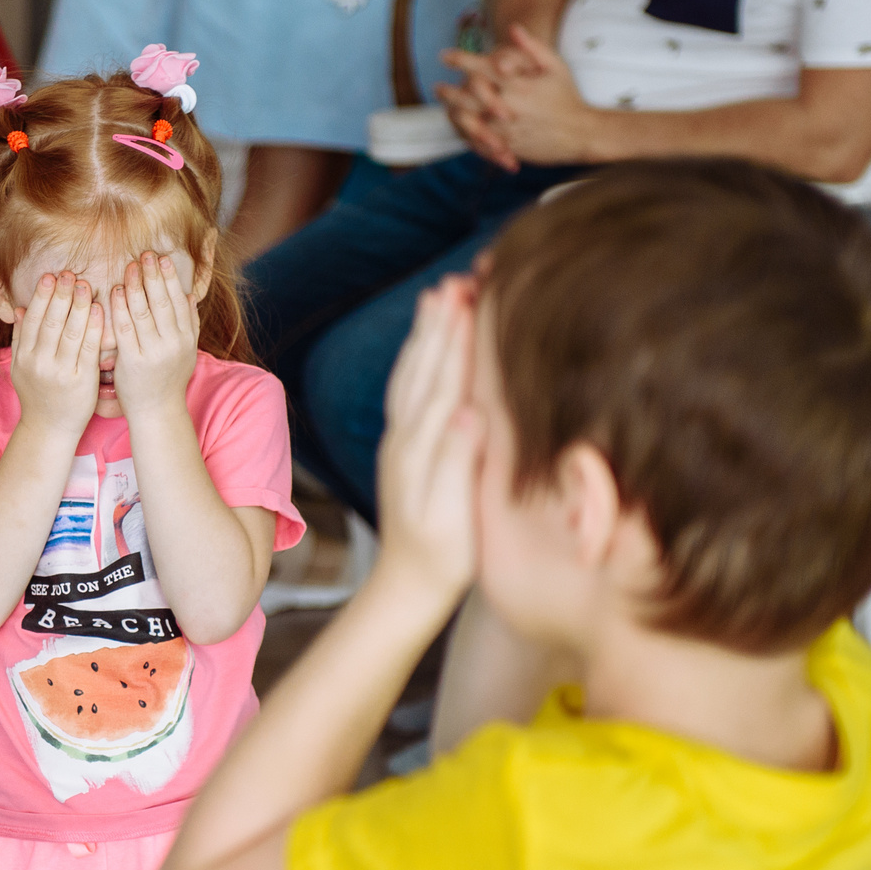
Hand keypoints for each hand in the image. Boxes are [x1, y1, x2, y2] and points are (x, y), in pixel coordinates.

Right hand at [7, 271, 104, 441]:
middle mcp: (40, 364)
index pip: (33, 320)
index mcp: (24, 358)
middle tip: (69, 274)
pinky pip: (89, 349)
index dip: (41, 297)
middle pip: (51, 323)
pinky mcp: (83, 381)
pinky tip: (99, 309)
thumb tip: (19, 308)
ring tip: (85, 285)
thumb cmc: (37, 394)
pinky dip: (94, 328)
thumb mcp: (20, 367)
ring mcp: (62, 373)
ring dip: (79, 306)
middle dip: (61, 296)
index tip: (49, 276)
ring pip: (71, 333)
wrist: (49, 429)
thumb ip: (20, 338)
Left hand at [108, 253, 198, 423]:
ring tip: (130, 266)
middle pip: (161, 302)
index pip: (178, 301)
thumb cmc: (169, 379)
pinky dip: (120, 307)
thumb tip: (189, 295)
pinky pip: (125, 329)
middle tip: (145, 254)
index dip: (170, 278)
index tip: (162, 258)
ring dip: (135, 286)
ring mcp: (152, 352)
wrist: (157, 411)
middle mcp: (172, 344)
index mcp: (186, 339)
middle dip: (153, 275)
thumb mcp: (187, 352)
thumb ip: (189, 323)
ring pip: (143, 312)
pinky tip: (115, 291)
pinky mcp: (131, 361)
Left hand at [371, 276, 482, 596]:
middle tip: (457, 279)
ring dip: (425, 333)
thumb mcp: (454, 517)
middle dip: (441, 320)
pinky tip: (423, 350)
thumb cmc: (442, 560)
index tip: (469, 294)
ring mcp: (401, 443)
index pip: (444, 378)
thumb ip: (457, 463)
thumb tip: (468, 412)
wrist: (406, 589)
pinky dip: (417, 361)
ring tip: (437, 297)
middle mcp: (405, 438)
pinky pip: (408, 392)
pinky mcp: (404, 451)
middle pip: (424, 365)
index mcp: (421, 447)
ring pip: (412, 374)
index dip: (458, 335)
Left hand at [436, 25, 599, 169]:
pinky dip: (466, 135)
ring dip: (452, 113)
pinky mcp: (507, 147)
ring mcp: (506, 130)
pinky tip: (459, 128)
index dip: (459, 60)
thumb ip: (532, 47)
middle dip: (449, 91)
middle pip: (467, 98)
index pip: (480, 68)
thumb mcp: (556, 66)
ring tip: (445, 108)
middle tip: (437, 87)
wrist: (582, 134)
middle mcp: (508, 107)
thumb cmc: (568, 97)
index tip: (445, 56)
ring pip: (468, 121)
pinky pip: (478, 142)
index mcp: (518, 85)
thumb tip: (512, 27)